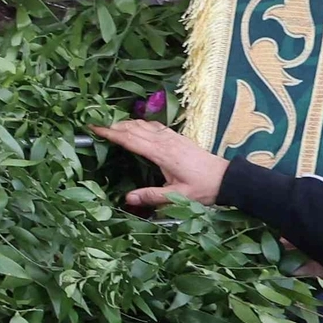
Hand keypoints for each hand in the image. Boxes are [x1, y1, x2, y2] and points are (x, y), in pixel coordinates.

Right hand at [95, 117, 229, 211]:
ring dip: (127, 123)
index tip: (95, 129)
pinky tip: (137, 127)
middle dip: (114, 125)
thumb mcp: (178, 196)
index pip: (131, 139)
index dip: (112, 134)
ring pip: (144, 124)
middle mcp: (165, 141)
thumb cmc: (203, 189)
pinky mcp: (178, 138)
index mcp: (162, 153)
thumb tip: (127, 199)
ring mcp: (172, 137)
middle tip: (96, 126)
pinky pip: (154, 126)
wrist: (227, 178)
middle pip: (135, 128)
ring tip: (111, 126)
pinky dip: (141, 124)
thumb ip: (152, 196)